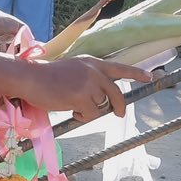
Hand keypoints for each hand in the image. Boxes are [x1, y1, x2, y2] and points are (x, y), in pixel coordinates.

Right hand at [18, 57, 152, 123]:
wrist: (30, 78)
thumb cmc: (46, 77)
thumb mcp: (73, 70)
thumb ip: (89, 78)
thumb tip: (102, 98)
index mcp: (92, 63)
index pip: (120, 68)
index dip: (136, 74)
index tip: (150, 77)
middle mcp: (94, 72)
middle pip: (116, 93)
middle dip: (119, 106)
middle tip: (119, 114)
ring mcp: (88, 84)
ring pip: (101, 106)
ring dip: (90, 112)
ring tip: (73, 107)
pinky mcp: (81, 97)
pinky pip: (91, 115)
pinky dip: (82, 117)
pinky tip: (71, 111)